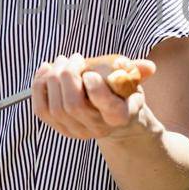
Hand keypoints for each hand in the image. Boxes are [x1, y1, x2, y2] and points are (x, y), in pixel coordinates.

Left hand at [31, 53, 156, 143]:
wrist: (110, 119)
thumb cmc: (121, 93)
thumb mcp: (132, 82)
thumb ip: (137, 72)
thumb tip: (149, 67)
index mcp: (120, 116)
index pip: (109, 108)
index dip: (96, 90)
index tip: (90, 72)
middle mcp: (97, 128)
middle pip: (74, 106)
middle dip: (68, 76)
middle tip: (74, 58)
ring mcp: (76, 131)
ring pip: (55, 108)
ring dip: (53, 78)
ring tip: (61, 61)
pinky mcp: (58, 127)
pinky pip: (41, 110)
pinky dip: (39, 87)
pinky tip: (45, 70)